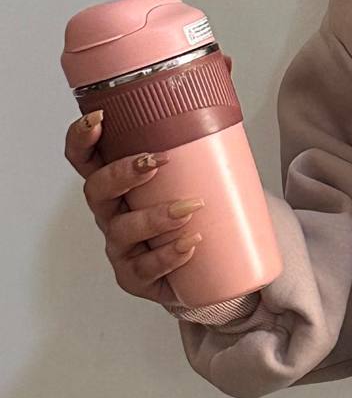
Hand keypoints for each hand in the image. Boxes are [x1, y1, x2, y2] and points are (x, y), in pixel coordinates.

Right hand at [64, 114, 208, 309]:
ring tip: (189, 208)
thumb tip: (224, 123)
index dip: (82, 139)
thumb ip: (201, 159)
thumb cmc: (202, 221)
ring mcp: (121, 248)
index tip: (100, 118)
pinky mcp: (136, 278)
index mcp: (118, 188)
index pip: (86, 160)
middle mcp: (111, 215)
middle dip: (122, 173)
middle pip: (96, 190)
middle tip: (156, 161)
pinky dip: (168, 255)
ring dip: (154, 216)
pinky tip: (189, 245)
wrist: (214, 272)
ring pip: (122, 230)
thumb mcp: (198, 185)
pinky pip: (145, 268)